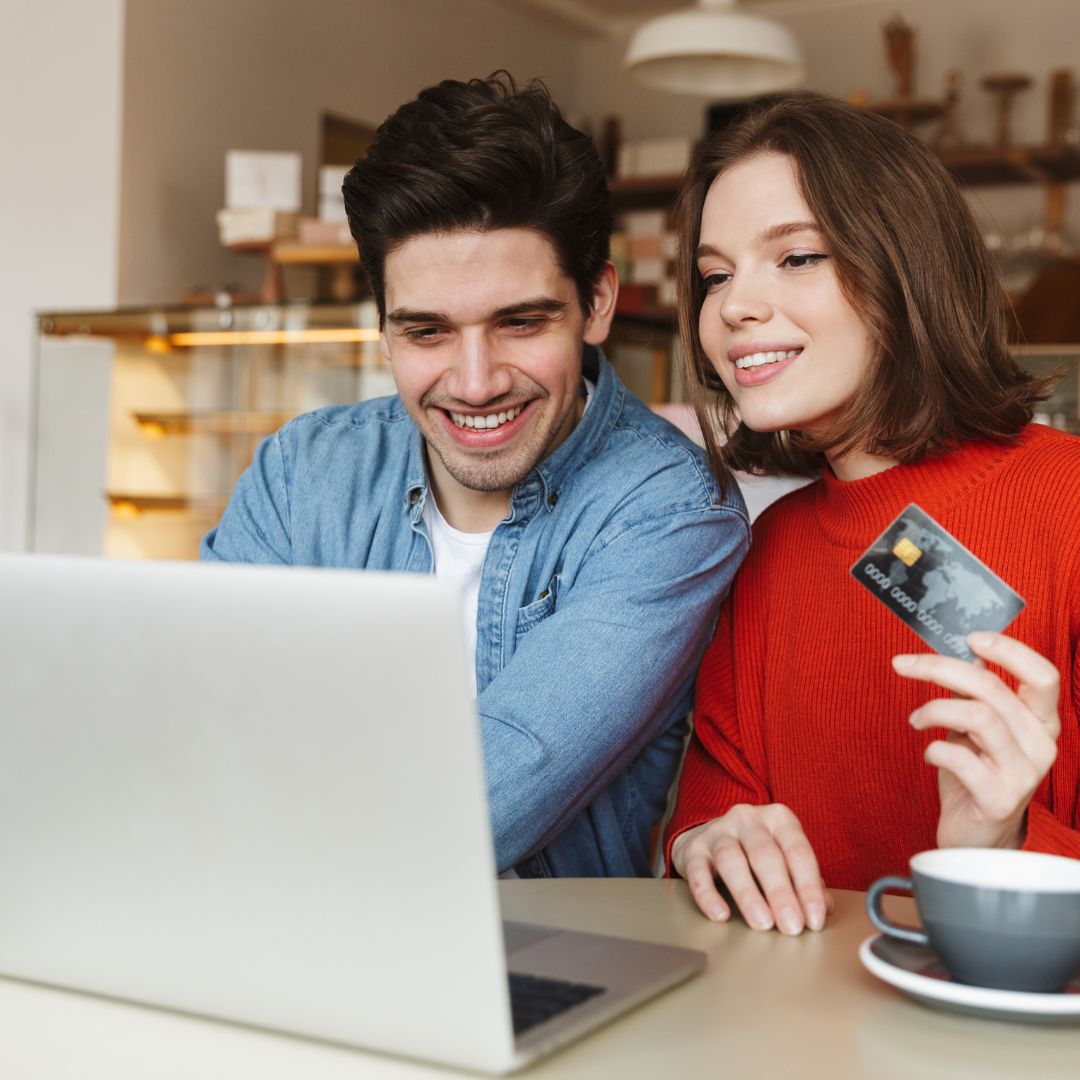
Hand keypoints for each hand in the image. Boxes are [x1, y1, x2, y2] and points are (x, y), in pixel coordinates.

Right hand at [670, 803, 830, 933]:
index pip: (797, 851)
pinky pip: (698, 871)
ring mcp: (718, 831)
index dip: (808, 887)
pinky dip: (708, 895)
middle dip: (780, 893)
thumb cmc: (756, 854)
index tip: (813, 920)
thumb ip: (805, 881)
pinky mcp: (693, 849)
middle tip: (791, 926)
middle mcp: (748, 819)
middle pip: (765, 854)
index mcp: (778, 819)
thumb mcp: (785, 860)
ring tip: (762, 923)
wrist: (710, 839)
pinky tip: (720, 915)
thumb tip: (823, 908)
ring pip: (731, 859)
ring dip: (749, 894)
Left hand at [892, 632, 1060, 849]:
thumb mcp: (977, 728)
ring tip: (916, 719)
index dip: (1009, 650)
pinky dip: (934, 748)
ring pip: (978, 716)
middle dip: (938, 668)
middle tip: (903, 664)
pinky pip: (960, 758)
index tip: (971, 638)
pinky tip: (929, 753)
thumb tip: (963, 652)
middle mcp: (1041, 746)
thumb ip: (976, 693)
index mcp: (1040, 722)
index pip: (1042, 676)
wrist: (976, 836)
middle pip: (992, 688)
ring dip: (934, 708)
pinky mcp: (999, 799)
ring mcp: (1024, 774)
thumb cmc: (975, 774)